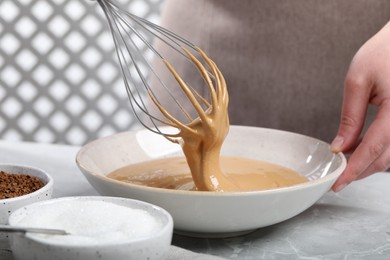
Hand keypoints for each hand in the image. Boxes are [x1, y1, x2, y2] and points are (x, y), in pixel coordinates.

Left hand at [331, 21, 389, 191]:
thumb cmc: (383, 52)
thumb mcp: (358, 81)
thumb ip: (350, 117)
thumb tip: (340, 146)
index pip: (373, 148)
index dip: (354, 169)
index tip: (338, 183)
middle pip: (385, 157)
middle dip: (360, 171)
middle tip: (338, 176)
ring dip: (369, 163)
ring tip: (346, 165)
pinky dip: (378, 152)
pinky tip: (361, 151)